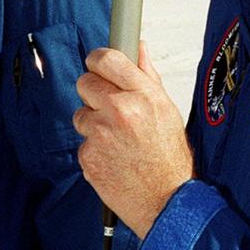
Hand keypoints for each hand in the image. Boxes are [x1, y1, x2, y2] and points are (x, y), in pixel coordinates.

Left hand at [73, 42, 193, 238]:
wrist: (165, 200)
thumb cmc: (169, 157)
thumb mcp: (167, 110)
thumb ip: (148, 77)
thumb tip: (139, 48)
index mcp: (143, 96)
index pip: (106, 58)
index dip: (98, 59)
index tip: (98, 64)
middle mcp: (120, 111)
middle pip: (84, 81)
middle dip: (93, 91)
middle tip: (108, 105)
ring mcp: (101, 134)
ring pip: (80, 113)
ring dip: (93, 122)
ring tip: (117, 138)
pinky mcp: (88, 156)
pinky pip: (83, 141)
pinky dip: (94, 147)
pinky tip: (113, 156)